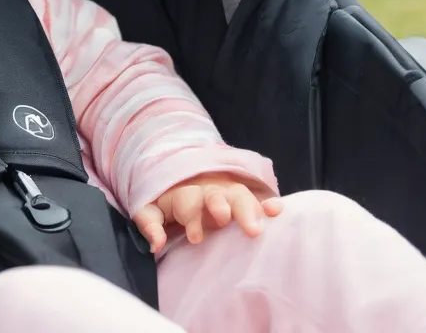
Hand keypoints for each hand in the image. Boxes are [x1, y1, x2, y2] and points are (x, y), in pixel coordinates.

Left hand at [132, 173, 282, 253]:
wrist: (180, 182)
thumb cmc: (166, 205)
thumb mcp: (149, 211)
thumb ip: (150, 224)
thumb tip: (155, 244)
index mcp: (184, 193)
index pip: (189, 200)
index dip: (193, 217)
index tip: (195, 238)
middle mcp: (208, 190)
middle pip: (217, 194)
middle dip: (222, 205)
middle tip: (227, 220)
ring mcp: (228, 191)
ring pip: (239, 195)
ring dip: (248, 208)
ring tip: (256, 227)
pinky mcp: (242, 198)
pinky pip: (258, 197)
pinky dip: (268, 202)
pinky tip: (276, 210)